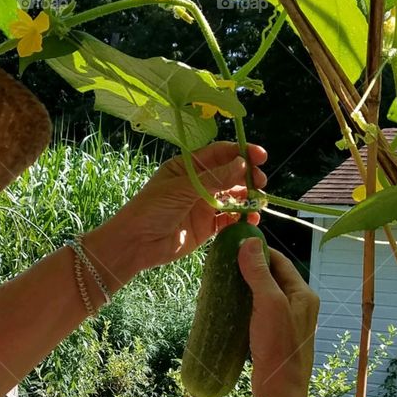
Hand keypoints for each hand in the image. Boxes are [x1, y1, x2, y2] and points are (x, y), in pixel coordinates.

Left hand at [85, 142, 267, 285]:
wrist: (136, 244)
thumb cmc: (152, 209)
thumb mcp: (182, 189)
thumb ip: (213, 179)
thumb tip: (242, 164)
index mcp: (188, 167)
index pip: (220, 154)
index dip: (241, 153)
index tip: (261, 157)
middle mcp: (199, 184)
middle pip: (230, 175)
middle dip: (247, 177)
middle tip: (260, 183)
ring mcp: (204, 205)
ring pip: (233, 197)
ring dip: (247, 199)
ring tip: (258, 203)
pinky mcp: (207, 227)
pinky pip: (230, 220)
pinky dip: (242, 219)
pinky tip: (251, 220)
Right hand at [237, 240, 318, 396]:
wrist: (279, 391)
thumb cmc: (278, 346)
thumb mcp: (268, 304)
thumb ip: (259, 273)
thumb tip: (249, 241)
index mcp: (304, 294)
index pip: (280, 262)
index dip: (258, 251)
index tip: (234, 247)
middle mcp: (299, 306)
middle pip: (272, 278)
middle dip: (248, 270)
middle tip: (223, 267)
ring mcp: (287, 323)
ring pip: (264, 297)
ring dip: (245, 290)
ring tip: (222, 286)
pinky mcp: (275, 338)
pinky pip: (259, 314)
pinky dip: (244, 308)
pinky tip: (228, 310)